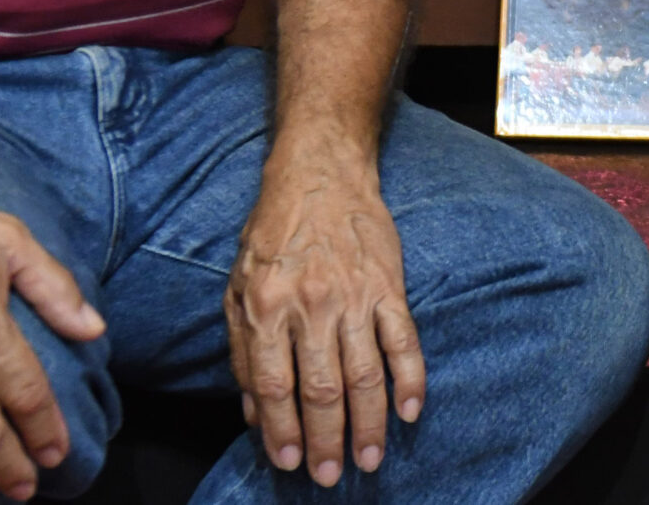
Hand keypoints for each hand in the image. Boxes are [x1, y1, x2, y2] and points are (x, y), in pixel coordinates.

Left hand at [227, 148, 423, 486]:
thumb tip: (253, 413)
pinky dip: (410, 379)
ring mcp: (354, 295)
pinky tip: (409, 412)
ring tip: (368, 459)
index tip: (287, 463)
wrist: (320, 173)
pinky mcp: (388, 286)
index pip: (274, 385)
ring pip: (365, 374)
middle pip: (322, 389)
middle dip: (325, 440)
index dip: (281, 431)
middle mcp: (311, 304)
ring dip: (368, 424)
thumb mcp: (238, 287)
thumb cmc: (273, 232)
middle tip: (330, 475)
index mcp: (267, 306)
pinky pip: (404, 341)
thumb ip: (241, 351)